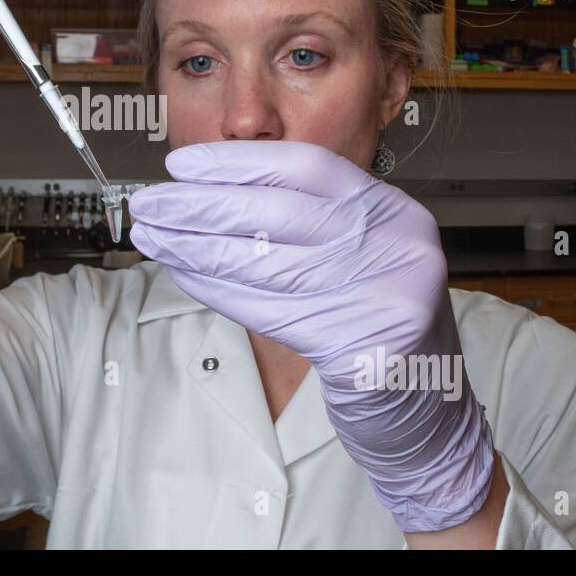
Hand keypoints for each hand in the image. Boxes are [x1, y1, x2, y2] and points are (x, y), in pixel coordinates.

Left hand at [128, 140, 494, 532]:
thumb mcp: (356, 257)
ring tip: (153, 237)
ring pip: (266, 262)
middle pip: (279, 212)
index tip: (183, 165)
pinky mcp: (363, 346)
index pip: (307, 166)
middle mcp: (396, 244)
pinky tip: (183, 274)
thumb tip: (210, 191)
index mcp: (393, 211)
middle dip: (201, 205)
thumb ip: (306, 222)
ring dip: (196, 247)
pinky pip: (268, 310)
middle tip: (150, 202)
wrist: (426, 413)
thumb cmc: (374, 326)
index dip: (238, 163)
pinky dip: (217, 290)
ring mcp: (385, 295)